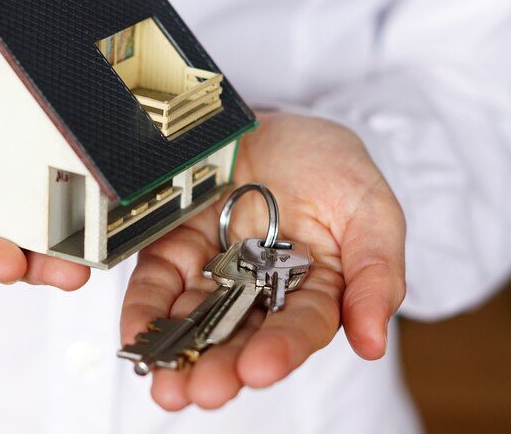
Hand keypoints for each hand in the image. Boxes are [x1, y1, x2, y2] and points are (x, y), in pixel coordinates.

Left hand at [121, 112, 405, 409]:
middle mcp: (261, 289)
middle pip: (241, 334)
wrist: (275, 120)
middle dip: (221, 366)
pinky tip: (135, 335)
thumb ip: (376, 272)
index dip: (281, 349)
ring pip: (195, 318)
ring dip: (178, 353)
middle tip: (202, 391)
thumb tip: (373, 342)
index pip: (300, 326)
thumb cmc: (329, 164)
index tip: (260, 370)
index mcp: (314, 288)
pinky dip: (145, 309)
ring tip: (165, 384)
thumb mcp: (370, 208)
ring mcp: (216, 268)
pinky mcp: (175, 246)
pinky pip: (158, 281)